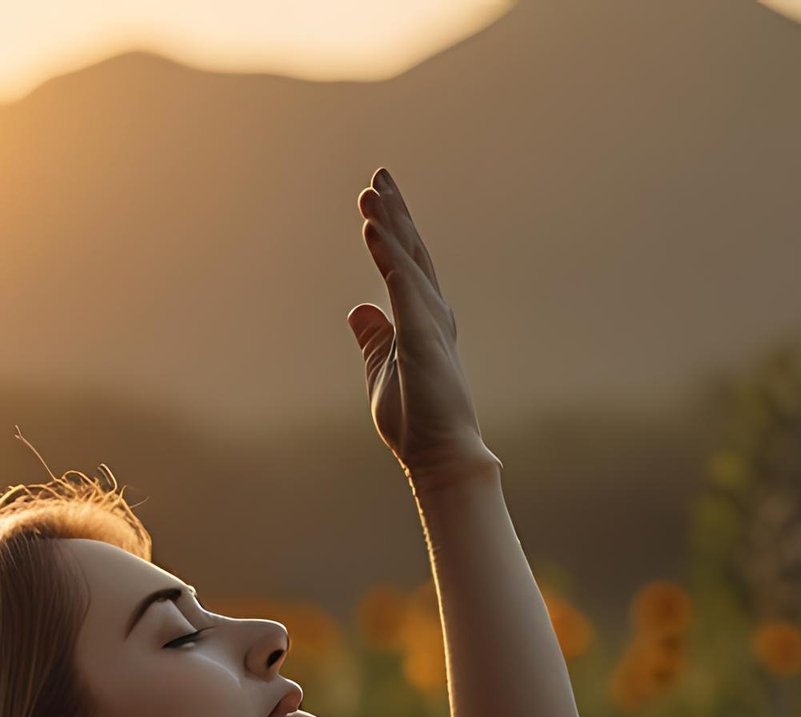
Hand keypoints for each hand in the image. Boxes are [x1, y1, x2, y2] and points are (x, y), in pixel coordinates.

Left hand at [347, 168, 498, 488]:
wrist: (442, 456)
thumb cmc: (416, 422)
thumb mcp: (384, 370)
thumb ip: (374, 338)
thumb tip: (359, 308)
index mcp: (424, 323)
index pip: (407, 267)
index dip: (394, 232)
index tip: (379, 199)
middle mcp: (432, 316)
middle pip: (412, 253)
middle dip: (396, 213)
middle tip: (380, 175)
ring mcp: (429, 324)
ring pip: (407, 262)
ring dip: (390, 225)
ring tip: (371, 191)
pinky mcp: (422, 336)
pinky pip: (402, 286)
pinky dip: (388, 255)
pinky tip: (374, 230)